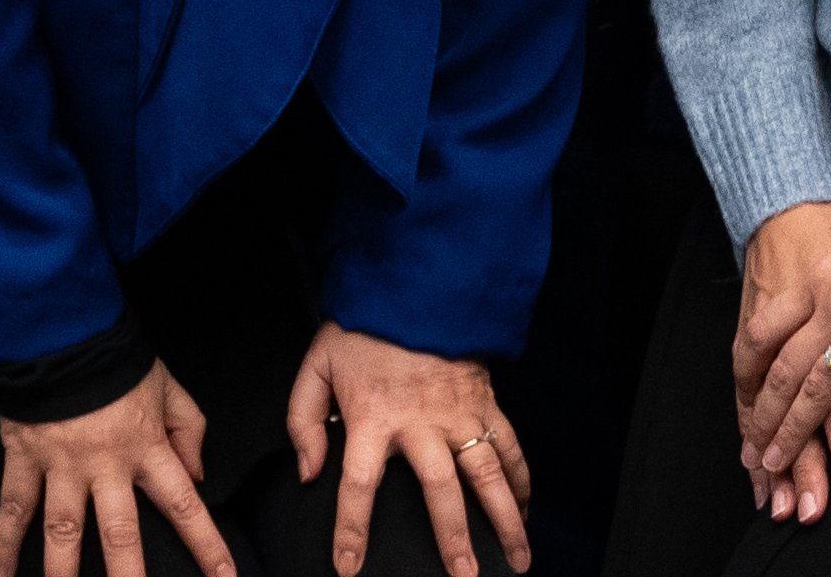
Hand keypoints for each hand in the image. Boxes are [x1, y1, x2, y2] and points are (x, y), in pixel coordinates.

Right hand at [0, 364, 233, 576]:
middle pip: (120, 535)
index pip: (184, 505)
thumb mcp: (168, 387)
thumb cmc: (117, 356)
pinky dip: (3, 546)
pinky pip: (14, 510)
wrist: (61, 326)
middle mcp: (105, 465)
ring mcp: (61, 466)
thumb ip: (190, 431)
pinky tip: (1, 576)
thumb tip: (198, 476)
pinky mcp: (24, 459)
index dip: (207, 546)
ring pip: (64, 535)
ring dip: (64, 576)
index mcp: (146, 447)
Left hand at [283, 325, 528, 576]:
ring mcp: (459, 413)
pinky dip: (522, 479)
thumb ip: (304, 422)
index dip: (352, 529)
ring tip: (516, 558)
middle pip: (439, 490)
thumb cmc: (362, 328)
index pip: (358, 484)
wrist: (412, 282)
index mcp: (372, 415)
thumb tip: (310, 473)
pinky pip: (509, 446)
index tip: (350, 567)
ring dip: (505, 519)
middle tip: (463, 576)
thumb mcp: (316, 367)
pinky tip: (526, 509)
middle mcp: (421, 420)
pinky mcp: (485, 402)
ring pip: (488, 474)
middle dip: (453, 537)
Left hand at [731, 161, 830, 515]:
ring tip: (785, 468)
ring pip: (823, 389)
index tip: (744, 410)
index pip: (765, 336)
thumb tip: (828, 327)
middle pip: (786, 371)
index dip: (749, 379)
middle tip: (755, 456)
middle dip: (766, 419)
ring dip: (800, 435)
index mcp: (822, 278)